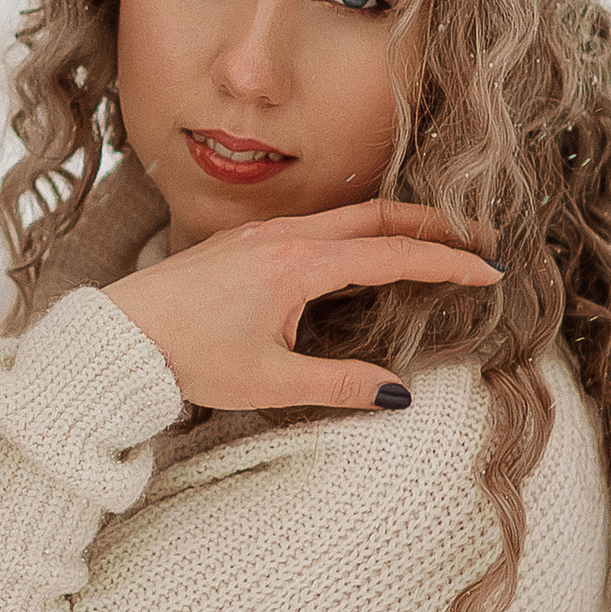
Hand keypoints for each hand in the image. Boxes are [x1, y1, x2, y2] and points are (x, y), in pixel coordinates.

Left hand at [104, 200, 499, 410]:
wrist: (119, 335)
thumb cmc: (188, 358)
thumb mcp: (269, 383)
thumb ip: (339, 385)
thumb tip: (398, 395)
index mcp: (299, 265)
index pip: (394, 255)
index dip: (449, 261)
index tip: (491, 270)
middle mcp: (285, 237)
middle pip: (379, 217)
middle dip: (435, 224)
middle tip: (480, 238)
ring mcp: (264, 233)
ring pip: (348, 217)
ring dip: (397, 224)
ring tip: (437, 240)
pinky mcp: (247, 242)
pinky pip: (319, 225)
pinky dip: (359, 231)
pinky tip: (366, 254)